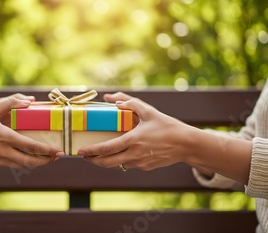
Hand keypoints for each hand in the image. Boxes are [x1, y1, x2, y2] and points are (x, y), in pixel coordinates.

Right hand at [0, 94, 63, 168]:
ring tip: (46, 158)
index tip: (59, 151)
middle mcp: (3, 151)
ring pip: (22, 165)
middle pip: (30, 161)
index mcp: (4, 137)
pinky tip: (27, 155)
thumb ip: (10, 103)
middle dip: (46, 161)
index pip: (31, 146)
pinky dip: (23, 161)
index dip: (47, 150)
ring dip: (36, 162)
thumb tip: (28, 100)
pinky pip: (12, 164)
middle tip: (57, 157)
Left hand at [78, 92, 194, 170]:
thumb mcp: (149, 111)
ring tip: (99, 155)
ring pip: (118, 165)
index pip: (106, 149)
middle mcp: (134, 154)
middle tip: (85, 156)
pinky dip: (122, 160)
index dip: (91, 151)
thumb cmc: (167, 126)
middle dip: (94, 161)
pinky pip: (129, 164)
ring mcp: (140, 163)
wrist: (186, 144)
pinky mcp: (146, 167)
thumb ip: (129, 103)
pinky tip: (121, 153)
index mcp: (133, 140)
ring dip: (107, 161)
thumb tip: (112, 99)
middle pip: (107, 163)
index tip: (80, 151)